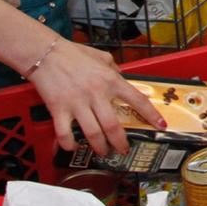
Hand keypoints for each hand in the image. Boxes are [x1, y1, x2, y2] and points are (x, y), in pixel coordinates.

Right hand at [26, 39, 165, 155]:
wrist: (46, 53)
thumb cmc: (73, 54)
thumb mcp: (102, 57)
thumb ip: (115, 69)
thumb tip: (122, 78)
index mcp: (111, 80)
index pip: (138, 100)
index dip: (151, 115)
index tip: (160, 126)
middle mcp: (97, 93)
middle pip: (114, 126)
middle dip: (121, 143)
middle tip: (123, 150)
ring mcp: (78, 103)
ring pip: (93, 133)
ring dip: (100, 147)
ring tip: (103, 152)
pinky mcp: (59, 109)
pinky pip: (66, 133)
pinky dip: (70, 144)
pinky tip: (74, 146)